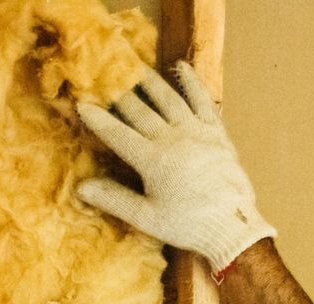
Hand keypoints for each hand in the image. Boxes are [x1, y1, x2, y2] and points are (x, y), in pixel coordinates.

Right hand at [77, 63, 274, 272]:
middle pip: (140, 111)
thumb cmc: (189, 226)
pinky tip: (181, 67)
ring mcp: (196, 132)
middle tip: (105, 78)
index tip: (82, 104)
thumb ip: (114, 200)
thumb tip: (81, 188)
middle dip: (120, 94)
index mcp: (153, 161)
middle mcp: (172, 139)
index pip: (118, 134)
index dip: (99, 119)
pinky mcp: (216, 132)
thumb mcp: (147, 218)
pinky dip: (191, 82)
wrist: (232, 226)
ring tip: (136, 68)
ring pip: (168, 99)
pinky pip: (202, 100)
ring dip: (150, 82)